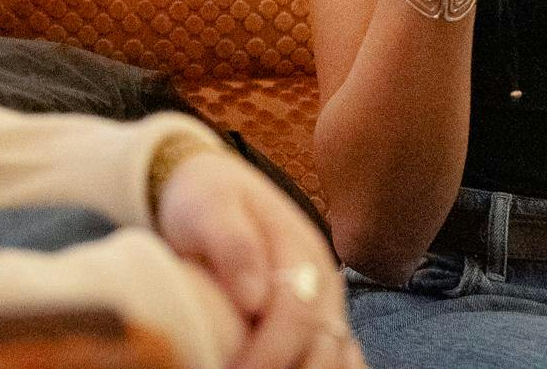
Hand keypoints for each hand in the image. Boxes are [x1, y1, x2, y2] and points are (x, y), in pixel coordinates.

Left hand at [154, 151, 364, 368]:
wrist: (216, 194)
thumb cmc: (207, 201)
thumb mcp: (208, 207)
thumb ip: (232, 244)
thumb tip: (254, 299)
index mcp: (301, 251)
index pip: (297, 314)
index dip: (269, 354)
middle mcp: (324, 282)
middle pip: (324, 346)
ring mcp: (326, 305)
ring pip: (337, 358)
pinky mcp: (319, 324)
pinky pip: (339, 359)